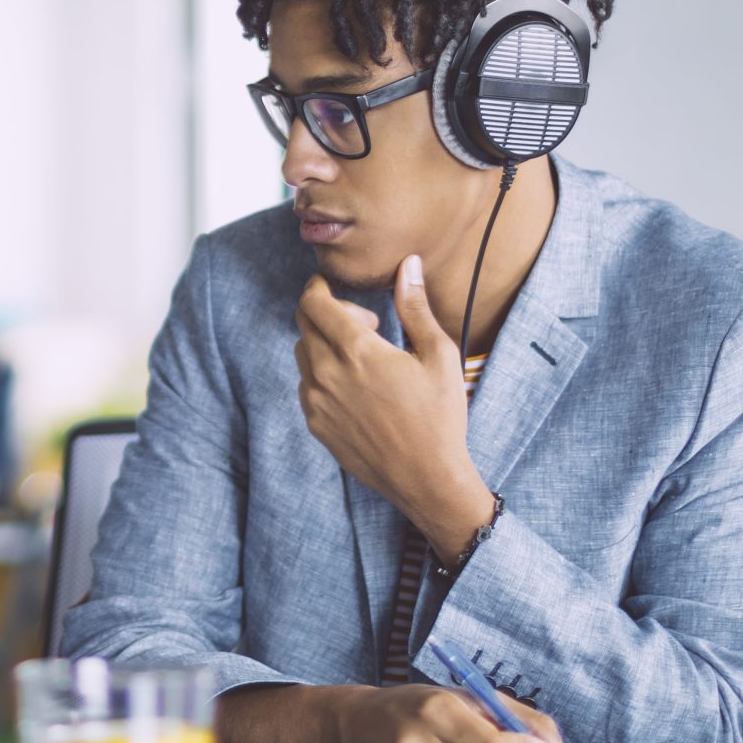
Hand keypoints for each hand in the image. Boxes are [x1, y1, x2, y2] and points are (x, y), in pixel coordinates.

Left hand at [295, 258, 494, 551]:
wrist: (426, 478)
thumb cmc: (439, 416)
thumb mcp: (438, 355)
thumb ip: (415, 307)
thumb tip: (409, 265)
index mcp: (356, 350)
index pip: (313, 302)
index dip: (318, 287)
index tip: (332, 286)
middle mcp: (327, 373)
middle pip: (304, 324)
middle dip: (327, 313)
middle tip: (365, 326)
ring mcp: (317, 402)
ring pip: (303, 354)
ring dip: (323, 344)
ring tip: (363, 359)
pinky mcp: (316, 425)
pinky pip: (306, 386)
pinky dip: (321, 375)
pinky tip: (355, 387)